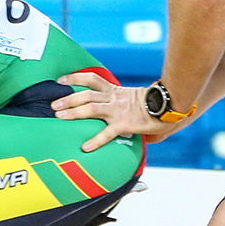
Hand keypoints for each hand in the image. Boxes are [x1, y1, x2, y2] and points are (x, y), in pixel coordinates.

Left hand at [50, 70, 173, 152]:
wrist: (170, 105)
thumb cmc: (156, 104)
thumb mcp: (136, 99)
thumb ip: (125, 106)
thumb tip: (122, 117)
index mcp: (116, 91)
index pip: (93, 80)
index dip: (75, 78)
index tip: (61, 80)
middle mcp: (114, 99)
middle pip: (86, 94)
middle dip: (68, 98)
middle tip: (53, 104)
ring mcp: (118, 111)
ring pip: (91, 108)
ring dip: (73, 112)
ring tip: (59, 116)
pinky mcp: (125, 124)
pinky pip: (107, 133)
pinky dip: (95, 140)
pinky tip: (85, 147)